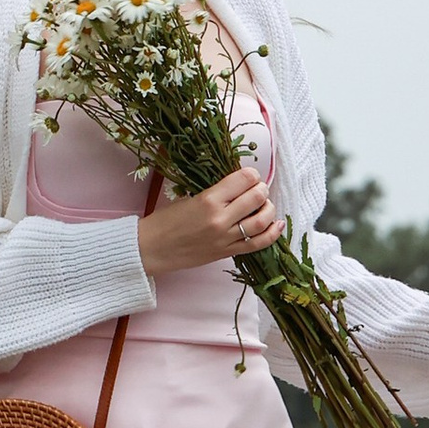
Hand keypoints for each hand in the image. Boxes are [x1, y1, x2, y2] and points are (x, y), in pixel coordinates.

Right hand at [140, 167, 281, 275]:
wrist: (151, 249)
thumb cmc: (165, 221)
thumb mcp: (188, 198)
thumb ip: (215, 192)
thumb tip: (239, 185)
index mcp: (208, 199)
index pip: (243, 179)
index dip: (251, 174)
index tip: (250, 175)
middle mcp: (220, 218)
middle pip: (256, 197)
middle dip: (262, 189)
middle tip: (259, 189)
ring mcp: (225, 238)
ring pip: (261, 221)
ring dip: (269, 209)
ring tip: (265, 205)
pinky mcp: (226, 253)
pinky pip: (257, 244)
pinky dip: (272, 234)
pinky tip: (278, 224)